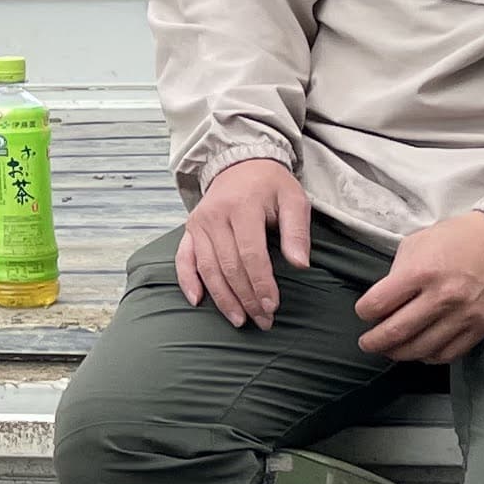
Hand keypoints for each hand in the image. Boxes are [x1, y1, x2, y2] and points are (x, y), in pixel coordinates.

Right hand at [177, 159, 312, 330]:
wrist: (240, 163)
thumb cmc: (270, 185)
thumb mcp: (293, 199)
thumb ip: (297, 231)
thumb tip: (300, 265)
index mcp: (242, 207)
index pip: (250, 254)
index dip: (261, 284)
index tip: (273, 306)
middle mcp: (215, 216)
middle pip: (229, 266)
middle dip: (246, 298)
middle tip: (263, 321)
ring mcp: (198, 223)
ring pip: (207, 269)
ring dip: (223, 298)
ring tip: (239, 320)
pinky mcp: (189, 230)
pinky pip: (183, 259)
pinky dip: (187, 282)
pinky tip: (197, 302)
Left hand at [355, 210, 483, 365]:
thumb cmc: (458, 237)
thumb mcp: (417, 243)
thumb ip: (398, 273)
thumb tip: (384, 301)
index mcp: (420, 272)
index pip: (377, 305)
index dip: (363, 312)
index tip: (363, 313)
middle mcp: (441, 297)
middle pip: (396, 333)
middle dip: (374, 342)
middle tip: (367, 343)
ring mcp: (463, 316)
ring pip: (420, 350)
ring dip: (399, 353)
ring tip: (391, 350)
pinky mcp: (480, 327)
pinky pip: (448, 354)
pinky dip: (429, 357)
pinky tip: (420, 351)